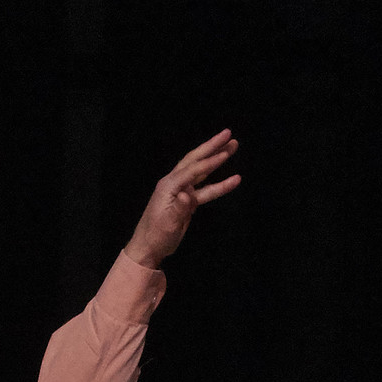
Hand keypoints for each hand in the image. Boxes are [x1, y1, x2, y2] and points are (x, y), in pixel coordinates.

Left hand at [125, 130, 242, 266]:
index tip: (225, 152)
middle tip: (228, 133)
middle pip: (195, 160)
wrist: (148, 248)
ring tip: (233, 147)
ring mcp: (181, 191)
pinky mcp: (186, 201)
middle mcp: (174, 184)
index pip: (192, 170)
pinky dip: (219, 184)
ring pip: (201, 171)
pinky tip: (234, 180)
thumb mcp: (168, 223)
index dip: (209, 161)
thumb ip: (179, 208)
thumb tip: (188, 195)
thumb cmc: (156, 235)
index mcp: (168, 186)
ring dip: (217, 159)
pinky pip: (205, 189)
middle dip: (212, 147)